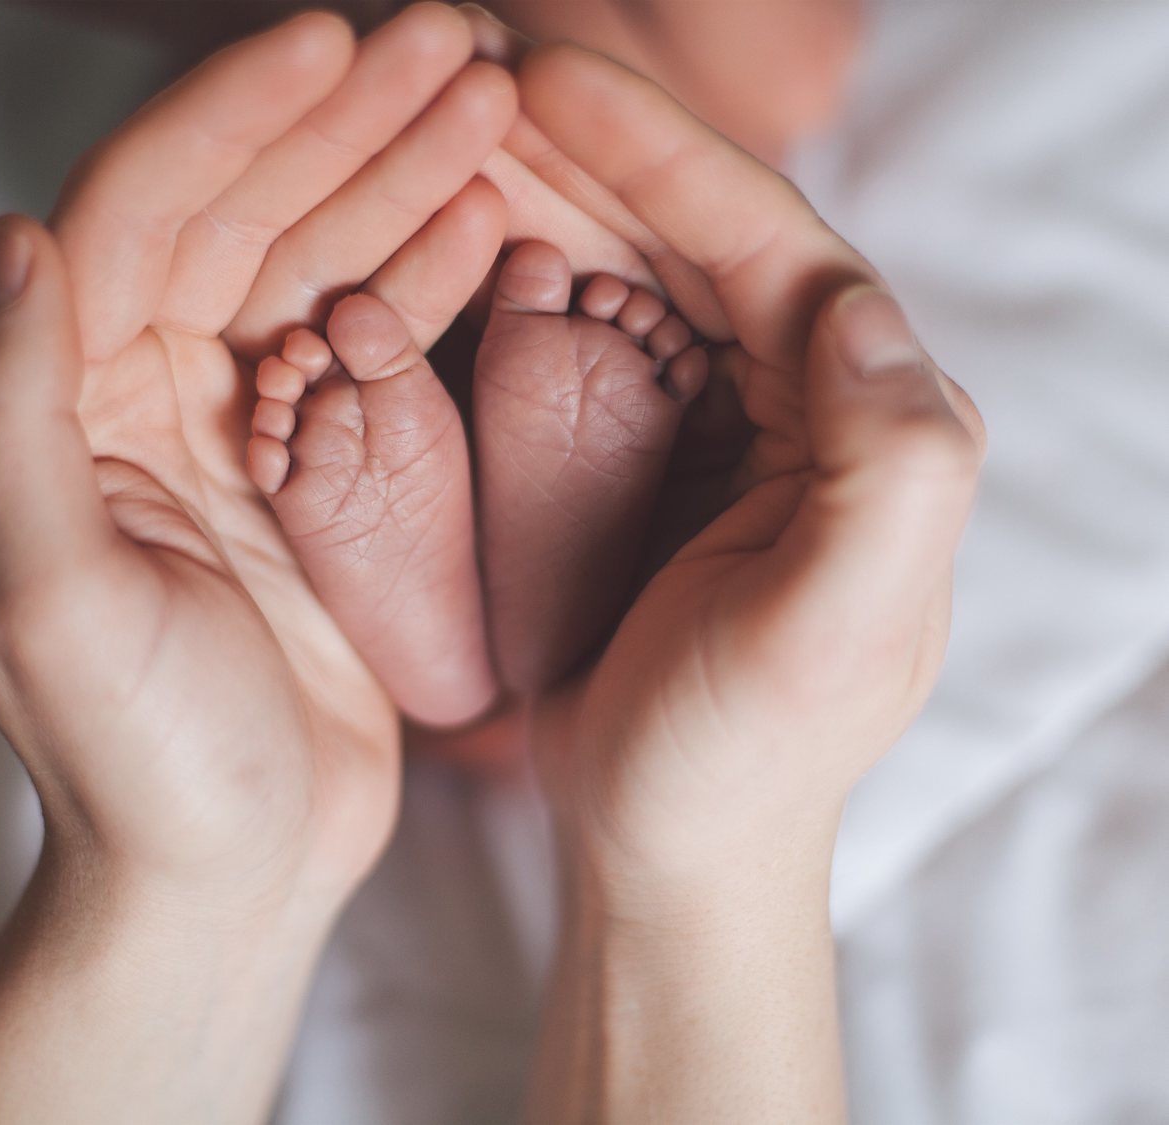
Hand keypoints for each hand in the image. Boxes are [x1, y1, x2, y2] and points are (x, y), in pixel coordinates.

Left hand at [0, 10, 516, 1120]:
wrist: (229, 874)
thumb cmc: (137, 759)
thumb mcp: (50, 595)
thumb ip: (11, 414)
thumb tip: (15, 237)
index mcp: (76, 404)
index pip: (148, 212)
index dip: (237, 117)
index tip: (336, 43)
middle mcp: (150, 398)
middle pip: (248, 215)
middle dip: (345, 123)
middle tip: (454, 48)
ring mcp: (245, 433)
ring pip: (321, 266)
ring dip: (400, 178)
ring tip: (494, 104)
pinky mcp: (321, 479)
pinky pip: (375, 347)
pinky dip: (428, 277)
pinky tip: (491, 221)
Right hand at [511, 46, 985, 878]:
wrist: (669, 852)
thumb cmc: (742, 759)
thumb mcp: (833, 634)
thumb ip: (889, 470)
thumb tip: (857, 308)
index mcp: (862, 423)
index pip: (769, 245)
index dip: (659, 150)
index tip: (543, 77)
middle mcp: (798, 405)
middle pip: (689, 236)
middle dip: (583, 148)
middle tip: (467, 71)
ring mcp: (709, 429)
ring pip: (626, 272)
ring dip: (540, 194)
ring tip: (443, 128)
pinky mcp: (635, 463)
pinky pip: (577, 342)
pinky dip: (516, 280)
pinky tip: (449, 240)